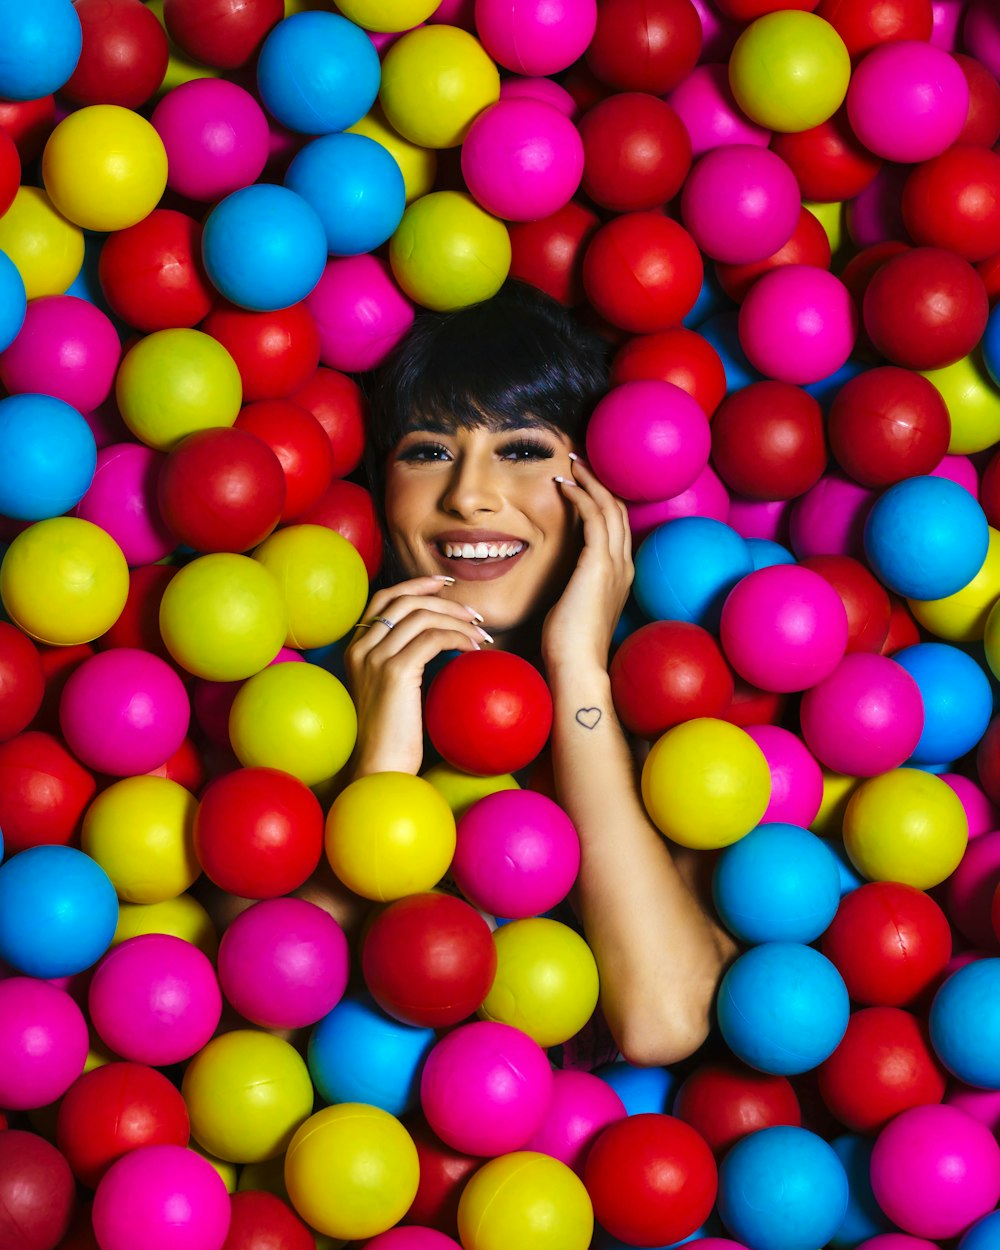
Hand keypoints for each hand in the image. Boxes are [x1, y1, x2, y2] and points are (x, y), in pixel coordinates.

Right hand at [344, 575, 489, 778]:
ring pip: (422, 615)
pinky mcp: (394, 672)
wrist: (378, 769)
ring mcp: (374, 658)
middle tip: (474, 613)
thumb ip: (405, 663)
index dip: (416, 584)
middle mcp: (360, 648)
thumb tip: (442, 643)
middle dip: (444, 599)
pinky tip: (474, 649)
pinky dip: (458, 637)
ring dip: (458, 619)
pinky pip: (433, 638)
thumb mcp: (393, 692)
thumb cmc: (392, 738)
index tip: (445, 584)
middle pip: (405, 600)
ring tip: (481, 633)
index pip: (384, 599)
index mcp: (356, 650)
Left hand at [541, 456, 632, 674]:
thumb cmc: (569, 646)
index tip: (581, 483)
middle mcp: (624, 565)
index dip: (602, 500)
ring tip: (571, 464)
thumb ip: (575, 587)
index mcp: (620, 576)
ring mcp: (615, 564)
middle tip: (578, 462)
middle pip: (618, 510)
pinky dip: (581, 496)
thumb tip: (561, 581)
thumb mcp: (574, 607)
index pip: (616, 527)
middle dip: (599, 482)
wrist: (578, 667)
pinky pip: (595, 518)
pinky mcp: (599, 565)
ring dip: (590, 481)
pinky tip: (564, 486)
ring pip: (610, 507)